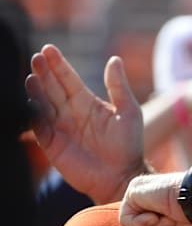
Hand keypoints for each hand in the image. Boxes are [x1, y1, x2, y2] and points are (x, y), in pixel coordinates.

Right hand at [25, 44, 145, 203]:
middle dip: (44, 73)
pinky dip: (32, 116)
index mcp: (87, 102)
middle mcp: (70, 112)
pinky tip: (28, 103)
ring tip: (31, 76)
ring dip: (36, 91)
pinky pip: (38, 127)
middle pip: (52, 88)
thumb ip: (118, 87)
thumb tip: (115, 59)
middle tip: (36, 57)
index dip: (58, 65)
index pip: (68, 79)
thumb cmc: (128, 144)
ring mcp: (60, 128)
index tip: (48, 50)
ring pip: (43, 104)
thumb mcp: (128, 111)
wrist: (121, 175)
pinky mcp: (52, 145)